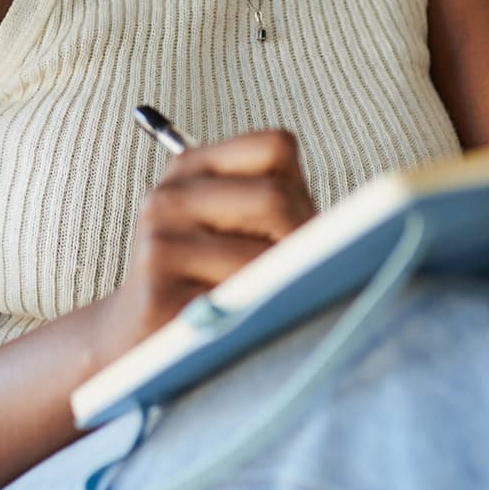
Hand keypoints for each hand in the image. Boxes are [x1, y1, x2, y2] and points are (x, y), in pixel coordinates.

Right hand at [90, 129, 316, 368]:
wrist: (130, 342)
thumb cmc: (202, 281)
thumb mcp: (228, 227)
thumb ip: (278, 208)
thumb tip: (358, 224)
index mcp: (190, 168)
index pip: (275, 146)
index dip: (301, 188)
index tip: (293, 227)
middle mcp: (168, 199)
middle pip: (276, 199)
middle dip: (304, 241)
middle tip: (300, 274)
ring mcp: (159, 248)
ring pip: (266, 257)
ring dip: (284, 287)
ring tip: (269, 304)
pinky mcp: (159, 299)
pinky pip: (241, 303)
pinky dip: (258, 317)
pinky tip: (243, 327)